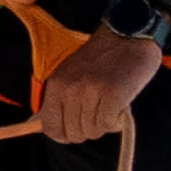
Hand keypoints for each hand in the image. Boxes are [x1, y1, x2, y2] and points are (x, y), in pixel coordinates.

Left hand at [33, 26, 164, 151]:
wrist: (129, 35)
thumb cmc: (104, 58)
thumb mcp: (72, 74)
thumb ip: (60, 100)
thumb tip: (41, 127)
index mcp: (57, 84)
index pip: (51, 128)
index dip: (67, 135)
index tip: (80, 128)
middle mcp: (70, 88)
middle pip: (75, 134)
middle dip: (90, 128)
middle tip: (102, 109)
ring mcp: (90, 91)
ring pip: (93, 131)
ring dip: (106, 123)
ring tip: (112, 103)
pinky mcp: (111, 94)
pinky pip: (109, 125)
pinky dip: (117, 121)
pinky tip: (121, 106)